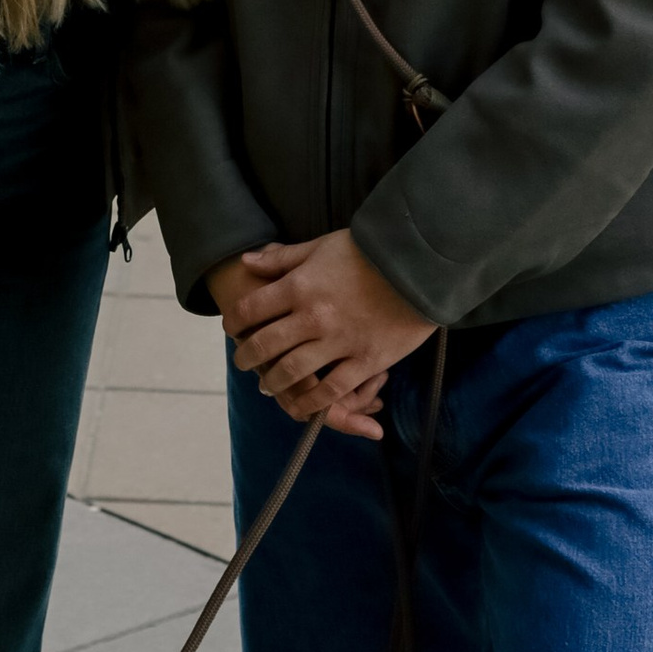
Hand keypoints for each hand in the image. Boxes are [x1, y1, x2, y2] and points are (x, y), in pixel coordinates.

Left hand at [213, 236, 431, 438]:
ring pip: (293, 372)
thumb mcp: (321, 245)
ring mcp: (339, 341)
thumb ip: (282, 258)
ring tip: (267, 386)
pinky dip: (312, 402)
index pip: (252, 310)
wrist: (420, 264)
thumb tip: (247, 262)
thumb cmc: (369, 250)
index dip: (235, 321)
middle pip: (266, 345)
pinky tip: (302, 405)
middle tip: (242, 362)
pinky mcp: (366, 360)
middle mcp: (313, 316)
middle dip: (247, 357)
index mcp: (299, 286)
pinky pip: (332, 389)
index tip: (233, 328)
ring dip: (273, 382)